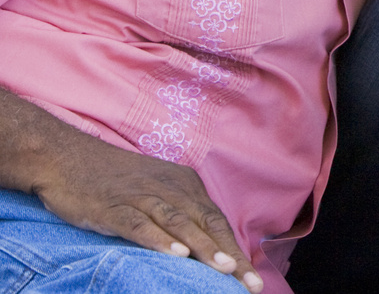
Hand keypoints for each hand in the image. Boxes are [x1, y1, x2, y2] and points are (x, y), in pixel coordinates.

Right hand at [35, 135, 262, 290]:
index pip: (216, 221)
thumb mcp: (155, 190)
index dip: (236, 250)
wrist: (67, 157)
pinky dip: (159, 239)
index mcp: (184, 185)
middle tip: (250, 282)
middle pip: (206, 223)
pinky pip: (140, 224)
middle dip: (230, 254)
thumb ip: (180, 214)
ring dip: (204, 247)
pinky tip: (177, 254)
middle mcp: (169, 189)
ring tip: (224, 269)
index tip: (253, 280)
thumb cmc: (114, 180)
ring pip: (180, 223)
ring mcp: (141, 197)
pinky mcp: (113, 208)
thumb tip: (204, 247)